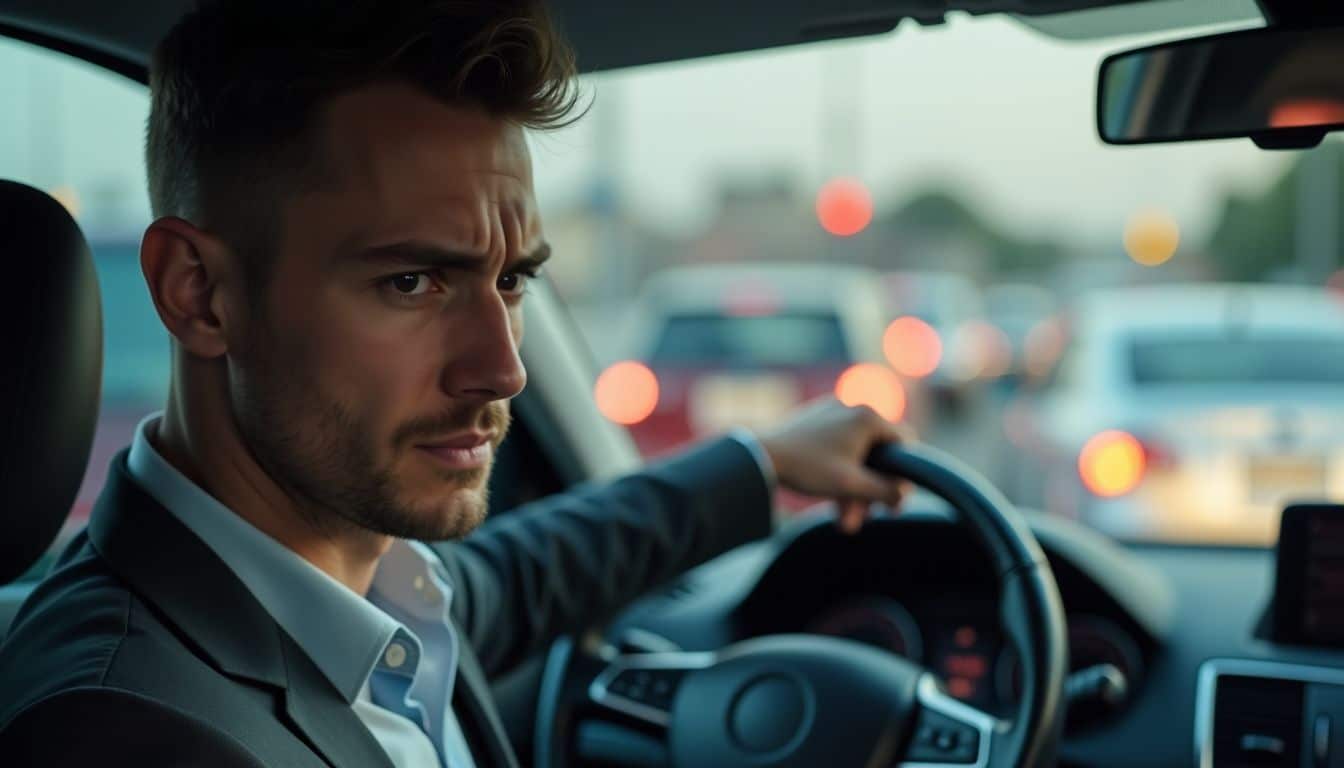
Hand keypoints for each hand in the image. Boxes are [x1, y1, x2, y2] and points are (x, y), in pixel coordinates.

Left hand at [757, 397, 912, 533]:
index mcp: (868, 416)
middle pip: (876, 454)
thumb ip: (885, 491)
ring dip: (853, 489)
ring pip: (856, 455)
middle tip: (865, 517)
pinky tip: (831, 501)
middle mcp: (853, 407)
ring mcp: (833, 412)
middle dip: (870, 490)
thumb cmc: (808, 467)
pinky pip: (839, 448)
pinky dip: (839, 473)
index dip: (902, 476)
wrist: (758, 456)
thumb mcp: (852, 486)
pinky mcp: (816, 421)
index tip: (894, 501)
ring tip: (843, 521)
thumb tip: (904, 494)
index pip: (904, 443)